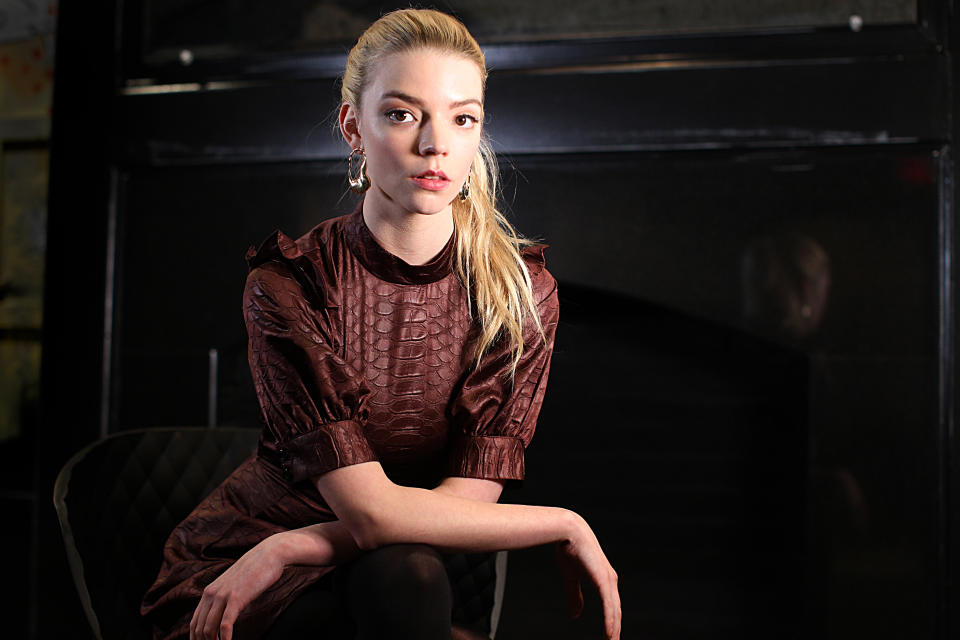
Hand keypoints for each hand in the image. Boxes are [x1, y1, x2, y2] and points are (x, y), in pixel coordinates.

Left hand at [189, 534, 286, 639]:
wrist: (269, 553)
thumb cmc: (256, 569)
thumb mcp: (234, 584)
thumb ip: (226, 597)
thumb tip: (226, 613)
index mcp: (209, 591)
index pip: (194, 622)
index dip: (196, 638)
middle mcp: (211, 594)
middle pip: (199, 628)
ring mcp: (223, 596)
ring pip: (209, 629)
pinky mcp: (236, 598)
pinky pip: (225, 624)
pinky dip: (225, 639)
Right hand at [554, 516, 620, 639]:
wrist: (568, 531)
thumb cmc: (569, 550)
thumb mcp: (571, 578)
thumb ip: (574, 596)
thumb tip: (576, 615)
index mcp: (604, 579)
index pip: (611, 607)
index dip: (612, 622)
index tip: (610, 637)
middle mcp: (610, 580)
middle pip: (616, 612)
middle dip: (616, 629)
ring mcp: (608, 580)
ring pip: (615, 612)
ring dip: (614, 629)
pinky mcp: (604, 580)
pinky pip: (609, 606)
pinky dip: (610, 621)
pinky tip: (610, 634)